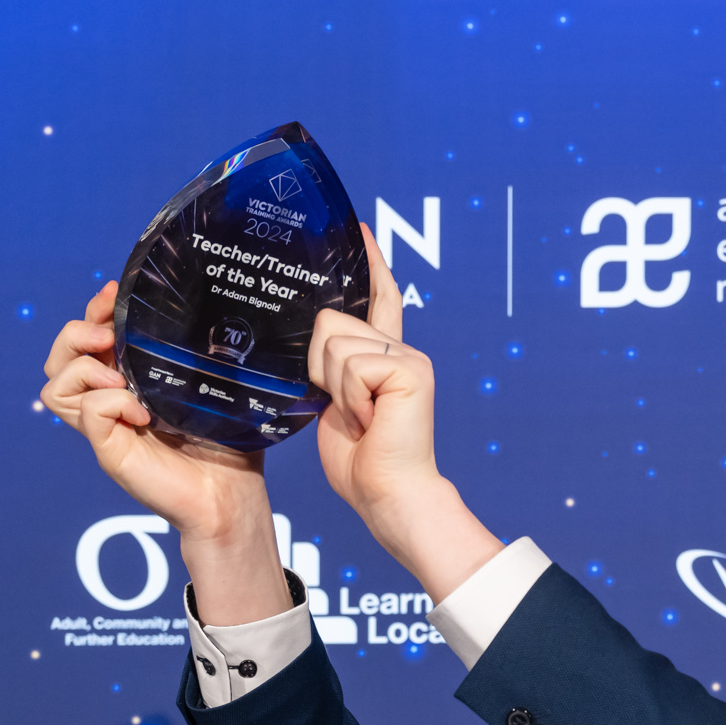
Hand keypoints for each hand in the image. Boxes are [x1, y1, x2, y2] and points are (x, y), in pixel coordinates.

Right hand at [42, 282, 284, 622]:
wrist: (231, 493)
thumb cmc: (225, 442)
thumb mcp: (208, 383)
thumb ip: (193, 350)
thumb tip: (199, 306)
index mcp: (127, 381)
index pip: (87, 339)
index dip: (94, 311)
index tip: (114, 292)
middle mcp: (109, 402)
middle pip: (58, 359)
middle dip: (76, 332)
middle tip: (109, 335)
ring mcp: (105, 427)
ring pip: (55, 385)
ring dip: (83, 367)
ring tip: (121, 376)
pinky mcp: (110, 450)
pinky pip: (87, 411)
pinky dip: (110, 402)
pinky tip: (142, 412)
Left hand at [309, 232, 500, 598]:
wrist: (389, 495)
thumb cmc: (361, 462)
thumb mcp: (335, 403)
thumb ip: (333, 366)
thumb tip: (316, 334)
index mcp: (385, 357)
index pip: (377, 298)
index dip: (369, 264)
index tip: (360, 229)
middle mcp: (401, 349)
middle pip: (329, 322)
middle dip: (321, 368)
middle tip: (347, 409)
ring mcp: (408, 356)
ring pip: (332, 342)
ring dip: (334, 387)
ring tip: (360, 417)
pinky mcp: (408, 368)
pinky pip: (349, 364)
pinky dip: (349, 397)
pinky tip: (369, 418)